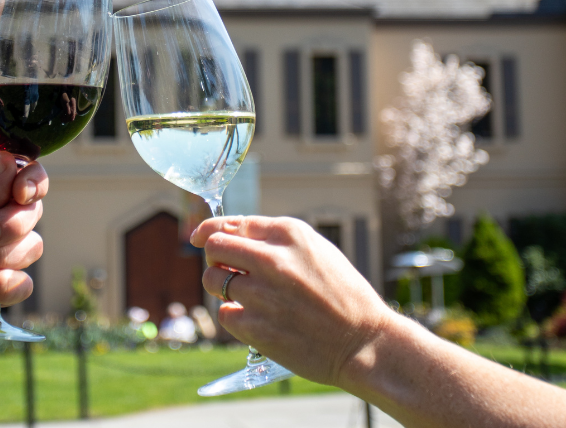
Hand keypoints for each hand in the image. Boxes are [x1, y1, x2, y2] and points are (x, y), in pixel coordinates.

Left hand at [190, 215, 391, 385]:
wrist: (365, 342)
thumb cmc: (343, 295)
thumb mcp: (317, 251)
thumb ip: (276, 240)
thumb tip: (230, 233)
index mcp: (290, 234)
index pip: (231, 223)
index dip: (211, 231)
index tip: (200, 237)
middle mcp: (273, 259)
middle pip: (215, 247)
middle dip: (215, 257)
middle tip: (226, 270)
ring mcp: (262, 294)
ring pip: (213, 280)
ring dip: (221, 287)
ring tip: (244, 296)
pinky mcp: (256, 327)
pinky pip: (224, 313)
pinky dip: (233, 316)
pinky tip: (254, 319)